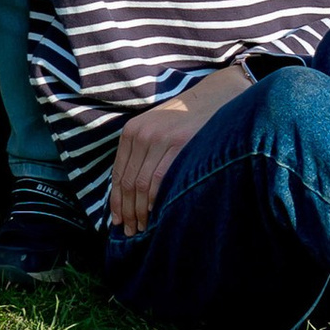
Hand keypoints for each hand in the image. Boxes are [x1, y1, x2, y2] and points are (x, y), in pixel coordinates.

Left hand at [105, 61, 253, 239]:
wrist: (213, 97)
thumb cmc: (185, 119)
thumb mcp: (156, 128)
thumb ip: (142, 152)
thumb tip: (131, 191)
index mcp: (131, 132)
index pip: (118, 174)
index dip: (116, 201)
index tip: (117, 221)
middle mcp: (141, 134)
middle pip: (127, 183)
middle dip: (127, 211)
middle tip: (129, 232)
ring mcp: (160, 138)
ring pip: (141, 184)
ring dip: (140, 211)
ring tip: (142, 228)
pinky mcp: (179, 144)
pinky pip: (160, 179)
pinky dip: (154, 199)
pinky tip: (156, 213)